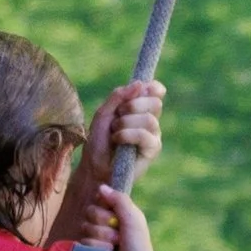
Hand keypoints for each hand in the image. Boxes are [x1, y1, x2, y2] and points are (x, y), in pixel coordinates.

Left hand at [78, 79, 163, 197]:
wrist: (94, 166)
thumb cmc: (99, 141)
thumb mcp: (104, 113)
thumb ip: (119, 96)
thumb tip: (140, 84)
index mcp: (140, 109)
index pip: (156, 92)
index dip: (153, 88)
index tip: (143, 88)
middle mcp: (150, 121)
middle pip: (155, 103)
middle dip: (133, 106)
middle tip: (118, 115)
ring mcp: (153, 135)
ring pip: (149, 119)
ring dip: (126, 123)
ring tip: (114, 131)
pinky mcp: (152, 150)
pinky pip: (145, 136)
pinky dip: (127, 135)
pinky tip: (117, 140)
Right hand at [78, 181, 164, 250]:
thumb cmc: (140, 250)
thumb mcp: (134, 220)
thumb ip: (119, 200)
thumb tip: (101, 187)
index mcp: (119, 216)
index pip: (99, 201)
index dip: (105, 208)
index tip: (115, 216)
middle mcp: (107, 226)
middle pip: (89, 213)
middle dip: (104, 225)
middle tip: (119, 236)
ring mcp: (97, 241)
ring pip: (85, 229)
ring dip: (102, 240)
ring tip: (115, 250)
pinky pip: (82, 244)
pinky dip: (97, 250)